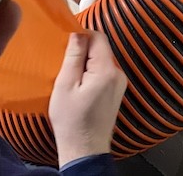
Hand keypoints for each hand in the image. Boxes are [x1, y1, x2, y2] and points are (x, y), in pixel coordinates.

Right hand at [48, 31, 127, 167]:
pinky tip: (78, 88)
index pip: (98, 36)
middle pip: (100, 48)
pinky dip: (89, 74)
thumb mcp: (65, 84)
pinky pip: (101, 72)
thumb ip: (73, 56)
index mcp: (106, 70)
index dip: (81, 36)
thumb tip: (77, 32)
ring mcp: (118, 84)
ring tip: (70, 81)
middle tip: (65, 67)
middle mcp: (117, 74)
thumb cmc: (72, 121)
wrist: (85, 149)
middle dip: (81, 52)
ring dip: (84, 64)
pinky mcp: (115, 91)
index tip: (66, 45)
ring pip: (100, 60)